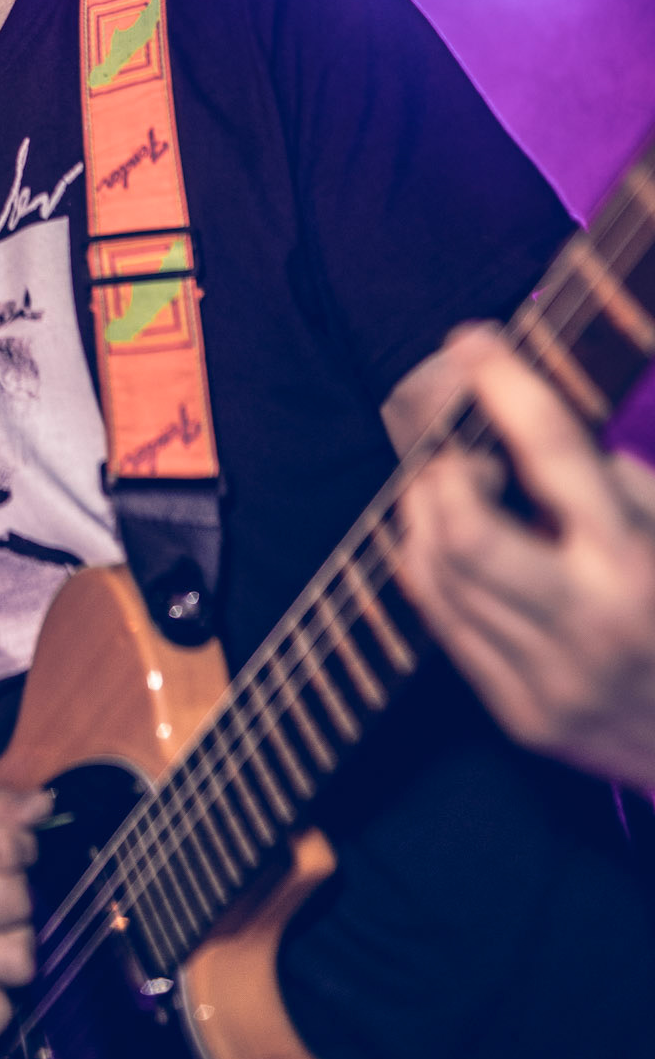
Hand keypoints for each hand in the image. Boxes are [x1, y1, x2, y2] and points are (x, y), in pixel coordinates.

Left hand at [397, 324, 654, 783]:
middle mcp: (590, 621)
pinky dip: (431, 567)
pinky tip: (448, 543)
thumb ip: (621, 486)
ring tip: (450, 490)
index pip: (556, 454)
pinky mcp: (525, 715)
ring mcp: (552, 677)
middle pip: (466, 530)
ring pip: (440, 575)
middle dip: (444, 472)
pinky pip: (443, 625)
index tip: (472, 342)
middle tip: (457, 450)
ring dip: (426, 514)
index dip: (506, 386)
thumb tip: (532, 430)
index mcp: (639, 562)